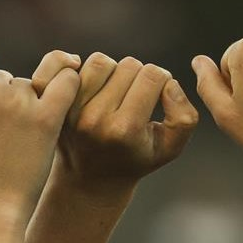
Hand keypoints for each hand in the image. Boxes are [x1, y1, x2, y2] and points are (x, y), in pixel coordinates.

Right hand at [0, 39, 77, 221]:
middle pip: (6, 76)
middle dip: (6, 99)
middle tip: (0, 137)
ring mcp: (18, 103)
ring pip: (33, 86)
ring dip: (31, 106)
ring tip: (18, 143)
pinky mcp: (46, 119)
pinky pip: (66, 84)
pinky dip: (67, 88)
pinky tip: (61, 105)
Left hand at [50, 52, 199, 195]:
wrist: (90, 180)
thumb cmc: (136, 159)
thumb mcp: (169, 148)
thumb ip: (184, 117)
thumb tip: (169, 83)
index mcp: (125, 129)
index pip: (152, 75)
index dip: (162, 80)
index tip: (158, 95)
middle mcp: (96, 119)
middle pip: (129, 65)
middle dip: (139, 76)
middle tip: (137, 97)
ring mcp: (73, 111)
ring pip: (102, 61)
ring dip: (114, 71)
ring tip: (118, 91)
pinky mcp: (59, 105)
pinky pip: (78, 68)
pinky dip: (92, 74)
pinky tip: (99, 91)